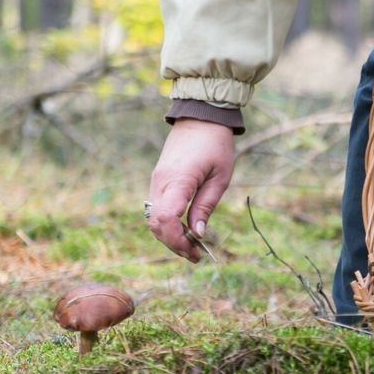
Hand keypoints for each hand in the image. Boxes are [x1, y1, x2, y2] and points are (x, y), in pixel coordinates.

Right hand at [147, 118, 234, 261]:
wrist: (200, 118)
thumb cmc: (215, 146)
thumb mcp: (220, 178)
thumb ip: (206, 206)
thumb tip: (198, 234)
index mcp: (178, 180)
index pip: (166, 219)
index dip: (178, 240)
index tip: (195, 251)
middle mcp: (160, 182)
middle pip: (156, 224)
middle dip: (174, 244)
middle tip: (196, 255)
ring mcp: (156, 181)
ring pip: (154, 219)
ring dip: (170, 236)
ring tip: (192, 246)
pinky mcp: (158, 180)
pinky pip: (157, 209)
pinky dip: (168, 224)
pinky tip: (184, 229)